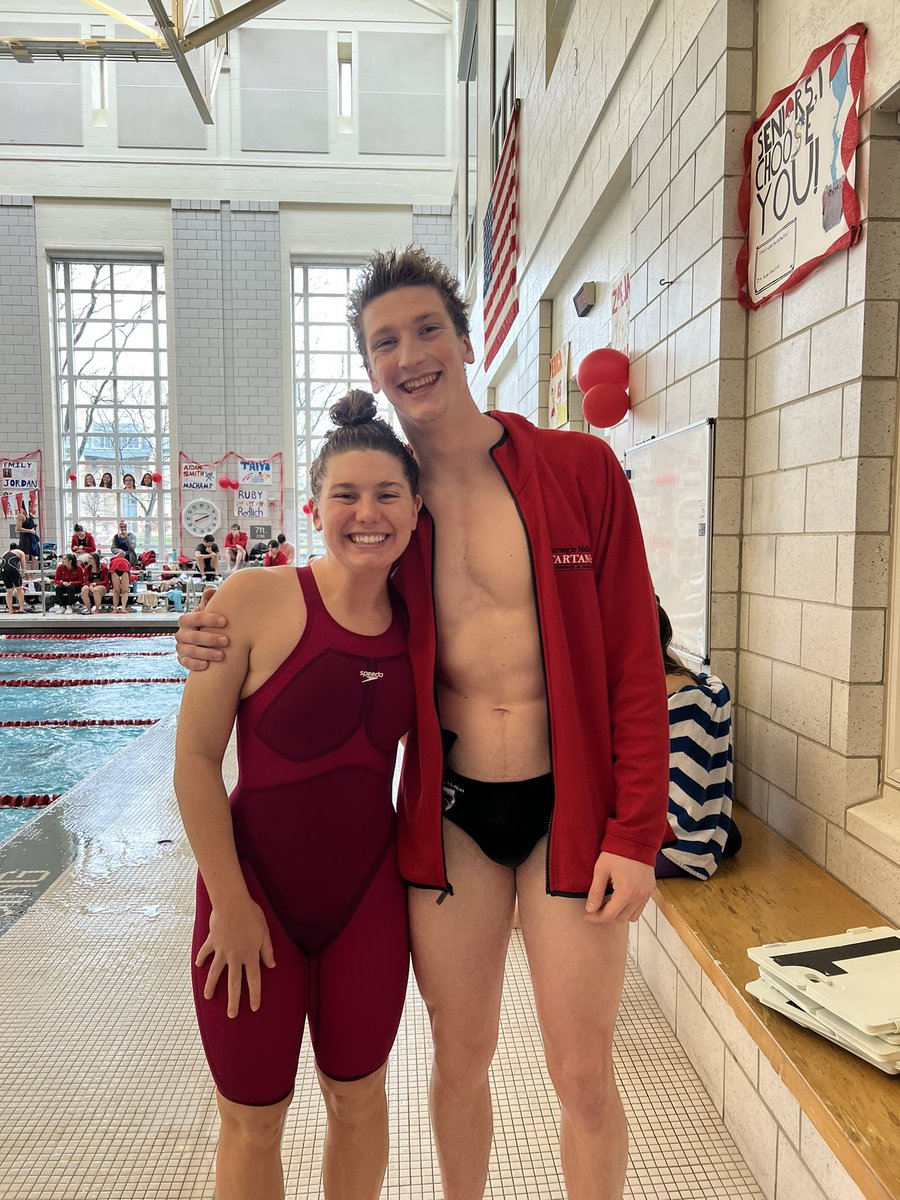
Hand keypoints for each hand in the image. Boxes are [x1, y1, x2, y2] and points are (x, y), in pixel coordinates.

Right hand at [175, 588, 227, 668]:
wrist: (205, 643)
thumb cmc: (210, 625)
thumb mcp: (210, 613)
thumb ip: (210, 602)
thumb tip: (211, 590)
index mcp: (187, 620)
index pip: (197, 617)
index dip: (210, 619)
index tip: (225, 621)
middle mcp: (182, 633)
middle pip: (193, 636)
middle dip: (210, 638)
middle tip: (226, 641)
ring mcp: (181, 647)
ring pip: (190, 650)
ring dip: (206, 653)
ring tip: (222, 655)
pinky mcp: (182, 659)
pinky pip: (186, 662)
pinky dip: (195, 664)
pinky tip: (207, 665)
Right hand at [195, 899, 275, 1017]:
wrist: (232, 903)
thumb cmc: (252, 915)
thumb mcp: (265, 932)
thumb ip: (268, 950)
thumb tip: (272, 965)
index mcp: (250, 955)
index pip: (253, 980)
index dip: (254, 994)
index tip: (253, 1008)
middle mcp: (235, 957)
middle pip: (234, 983)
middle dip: (233, 1001)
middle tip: (231, 1015)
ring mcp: (221, 950)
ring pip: (215, 973)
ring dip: (211, 986)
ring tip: (209, 997)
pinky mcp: (212, 942)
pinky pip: (205, 953)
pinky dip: (201, 959)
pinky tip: (199, 966)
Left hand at [584, 852, 655, 923]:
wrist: (636, 838)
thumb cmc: (617, 852)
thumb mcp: (601, 870)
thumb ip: (595, 892)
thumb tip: (590, 909)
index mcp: (626, 892)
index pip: (609, 915)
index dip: (595, 917)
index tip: (587, 915)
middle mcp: (638, 896)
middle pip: (620, 918)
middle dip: (606, 915)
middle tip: (596, 907)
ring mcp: (646, 894)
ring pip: (631, 916)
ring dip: (619, 914)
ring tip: (608, 903)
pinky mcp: (650, 890)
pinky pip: (640, 908)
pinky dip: (629, 908)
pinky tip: (620, 898)